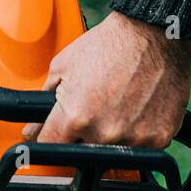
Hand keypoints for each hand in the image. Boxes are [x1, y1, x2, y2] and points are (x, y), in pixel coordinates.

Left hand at [21, 12, 190, 148]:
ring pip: (112, 155)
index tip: (56, 136)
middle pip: (82, 155)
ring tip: (117, 108)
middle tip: (94, 112)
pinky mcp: (158, 139)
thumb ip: (45, 102)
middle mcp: (104, 133)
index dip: (51, 140)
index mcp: (76, 116)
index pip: (51, 147)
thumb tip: (33, 131)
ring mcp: (133, 139)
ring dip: (111, 139)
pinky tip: (138, 112)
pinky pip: (141, 150)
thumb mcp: (64, 65)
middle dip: (82, 138)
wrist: (157, 34)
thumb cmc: (112, 44)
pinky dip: (137, 136)